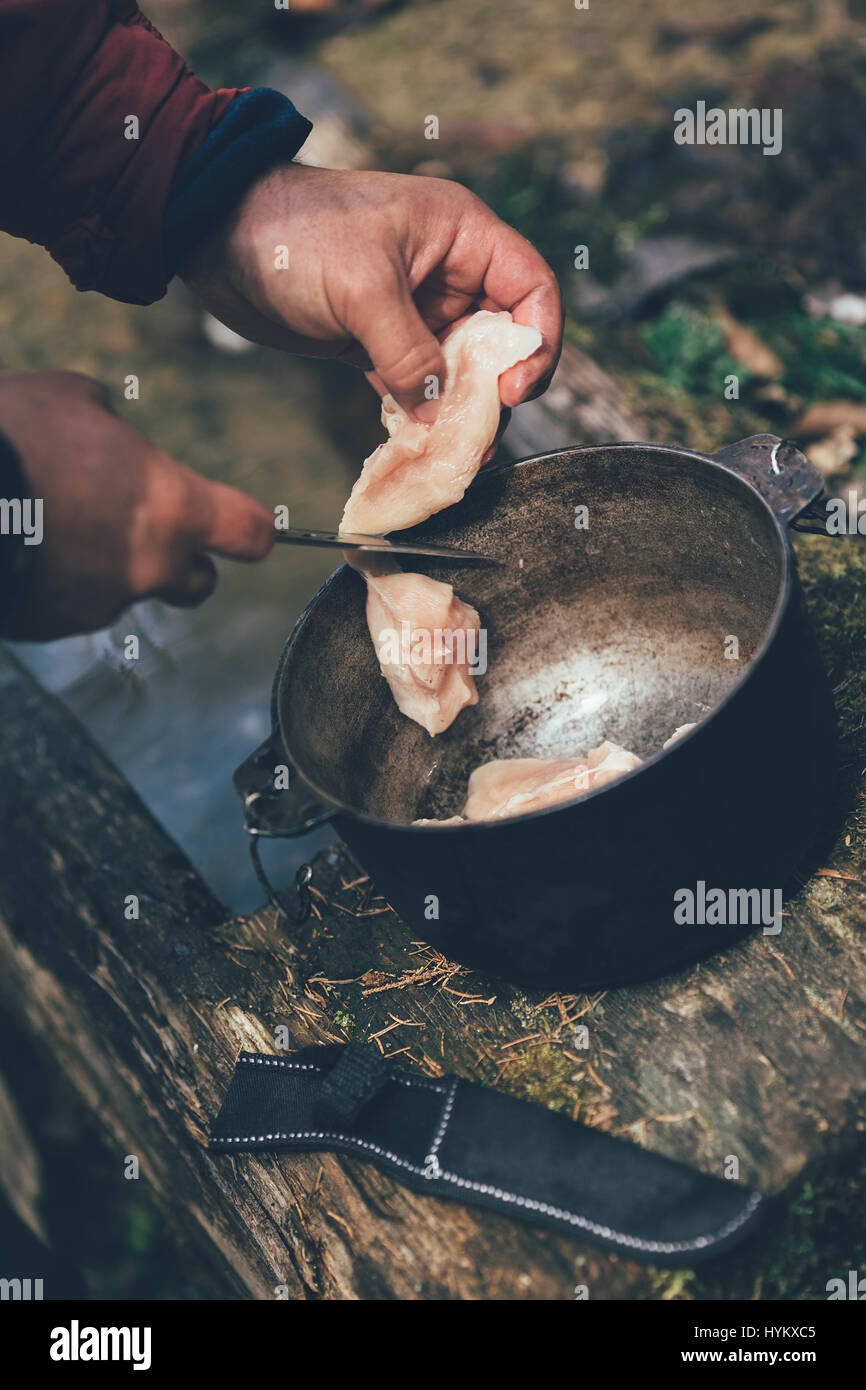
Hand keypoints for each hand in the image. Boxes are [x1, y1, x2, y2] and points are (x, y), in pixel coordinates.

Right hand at [0, 371, 273, 639]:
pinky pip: (71, 605)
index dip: (251, 530)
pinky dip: (58, 582)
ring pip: (126, 592)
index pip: (251, 534)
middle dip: (180, 560)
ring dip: (106, 566)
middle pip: (199, 582)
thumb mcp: (68, 397)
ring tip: (51, 520)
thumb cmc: (11, 434)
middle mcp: (150, 566)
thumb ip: (109, 420)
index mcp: (173, 506)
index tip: (242, 527)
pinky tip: (23, 544)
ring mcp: (102, 603)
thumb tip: (107, 425)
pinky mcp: (54, 626)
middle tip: (137, 526)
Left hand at [180, 165, 562, 419]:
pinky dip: (420, 418)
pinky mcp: (377, 344)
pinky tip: (419, 447)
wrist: (216, 236)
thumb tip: (440, 415)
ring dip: (459, 413)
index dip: (536, 340)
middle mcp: (447, 273)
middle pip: (500, 340)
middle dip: (497, 389)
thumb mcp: (363, 289)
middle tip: (480, 434)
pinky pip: (416, 388)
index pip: (531, 288)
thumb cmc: (294, 233)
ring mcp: (413, 312)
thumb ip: (409, 354)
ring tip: (454, 454)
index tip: (512, 388)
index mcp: (461, 236)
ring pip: (459, 371)